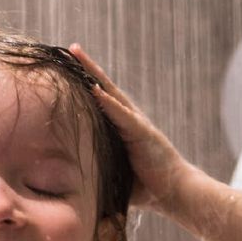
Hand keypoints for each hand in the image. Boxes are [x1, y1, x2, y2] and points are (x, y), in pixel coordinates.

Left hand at [70, 43, 192, 211]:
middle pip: (104, 88)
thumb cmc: (145, 186)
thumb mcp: (113, 173)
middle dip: (87, 68)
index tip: (67, 67)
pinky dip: (108, 102)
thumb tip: (69, 182)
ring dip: (94, 75)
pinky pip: (122, 115)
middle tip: (70, 48)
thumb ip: (95, 169)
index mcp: (120, 127)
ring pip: (112, 93)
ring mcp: (135, 123)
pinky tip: (95, 90)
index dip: (85, 84)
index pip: (99, 101)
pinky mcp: (142, 133)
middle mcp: (128, 119)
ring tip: (78, 56)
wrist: (174, 192)